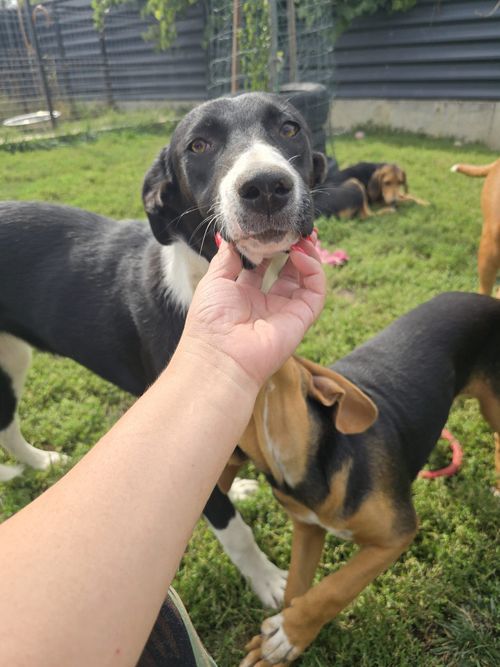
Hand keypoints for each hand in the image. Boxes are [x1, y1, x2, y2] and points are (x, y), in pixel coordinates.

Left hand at [180, 236, 325, 391]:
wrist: (219, 356)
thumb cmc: (209, 322)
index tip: (270, 229)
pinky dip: (313, 270)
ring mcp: (285, 311)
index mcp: (244, 296)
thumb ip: (228, 257)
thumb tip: (233, 236)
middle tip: (293, 228)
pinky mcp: (302, 318)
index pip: (263, 267)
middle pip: (288, 270)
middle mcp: (266, 304)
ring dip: (307, 255)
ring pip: (306, 278)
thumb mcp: (214, 280)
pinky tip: (301, 255)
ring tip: (302, 237)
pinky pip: (315, 290)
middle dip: (292, 248)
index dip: (269, 248)